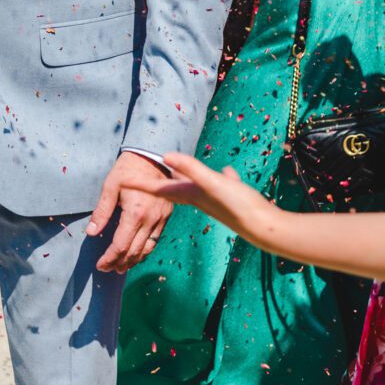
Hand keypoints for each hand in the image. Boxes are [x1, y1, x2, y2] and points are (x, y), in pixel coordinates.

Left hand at [89, 151, 174, 272]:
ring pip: (147, 249)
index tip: (100, 265)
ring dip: (133, 261)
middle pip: (134, 251)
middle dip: (119, 263)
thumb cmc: (128, 169)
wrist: (152, 158)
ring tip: (121, 268)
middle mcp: (150, 220)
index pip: (121, 245)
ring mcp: (160, 220)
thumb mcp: (110, 187)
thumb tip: (91, 232)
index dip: (109, 258)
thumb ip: (101, 212)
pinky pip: (155, 240)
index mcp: (135, 213)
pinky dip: (144, 251)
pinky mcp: (166, 217)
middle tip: (107, 269)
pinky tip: (136, 255)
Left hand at [120, 152, 273, 240]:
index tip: (119, 179)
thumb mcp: (212, 183)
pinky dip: (221, 179)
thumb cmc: (238, 206)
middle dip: (155, 186)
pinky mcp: (232, 200)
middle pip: (170, 191)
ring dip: (184, 181)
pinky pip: (221, 186)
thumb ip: (191, 169)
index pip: (156, 187)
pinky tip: (228, 173)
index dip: (137, 183)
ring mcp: (215, 200)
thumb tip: (166, 155)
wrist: (265, 228)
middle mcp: (199, 198)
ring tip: (177, 173)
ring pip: (194, 189)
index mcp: (190, 194)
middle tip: (141, 180)